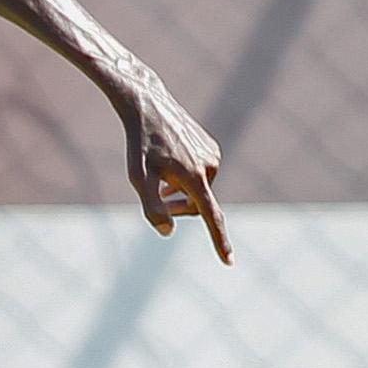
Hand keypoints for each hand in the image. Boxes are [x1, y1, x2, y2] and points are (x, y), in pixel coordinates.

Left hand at [116, 73, 231, 264]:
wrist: (148, 106)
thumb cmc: (140, 145)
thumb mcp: (138, 178)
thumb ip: (152, 207)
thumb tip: (167, 232)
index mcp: (195, 177)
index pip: (210, 216)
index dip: (218, 240)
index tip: (228, 261)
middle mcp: (210, 167)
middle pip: (198, 205)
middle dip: (178, 208)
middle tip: (157, 196)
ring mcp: (213, 157)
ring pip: (198, 190)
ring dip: (179, 192)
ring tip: (159, 176)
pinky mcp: (211, 148)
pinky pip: (199, 174)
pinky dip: (184, 177)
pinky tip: (168, 161)